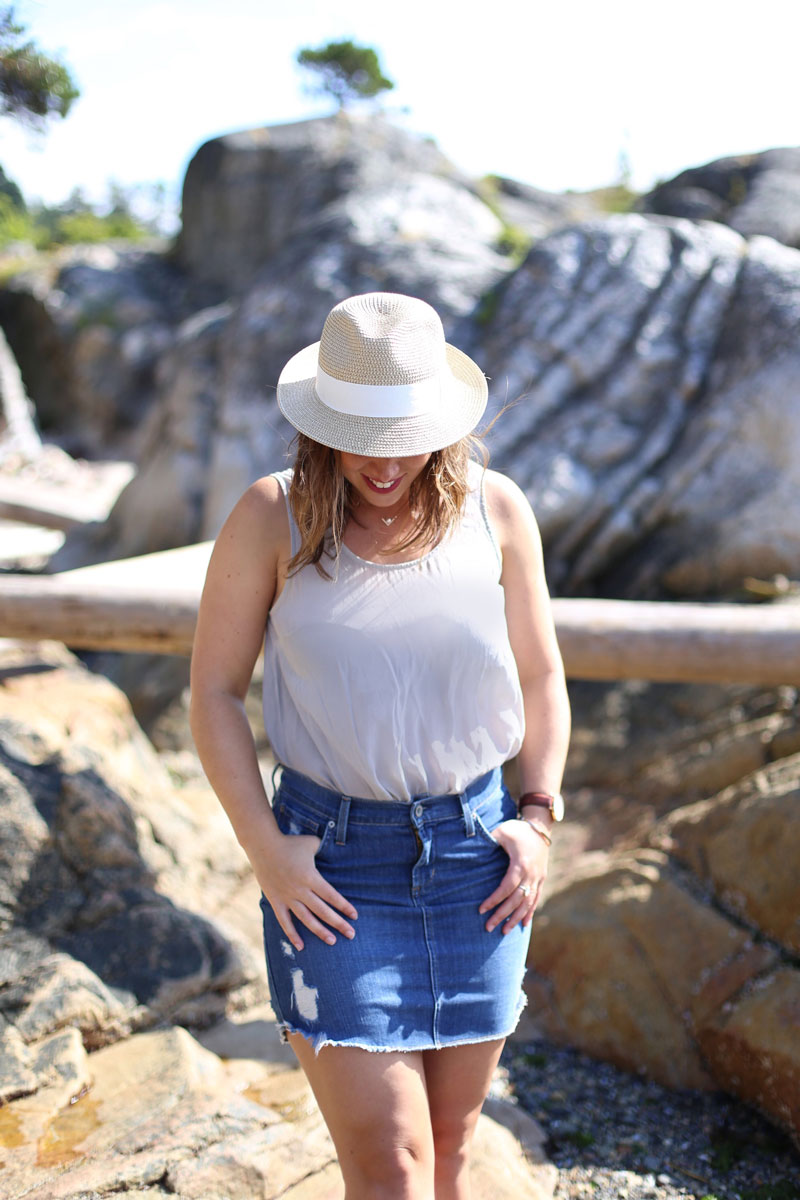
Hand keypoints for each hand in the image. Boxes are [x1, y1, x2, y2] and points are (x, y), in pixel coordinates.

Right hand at [252, 832, 357, 951]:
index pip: (331, 896)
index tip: (354, 916)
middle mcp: (300, 890)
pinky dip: (292, 934)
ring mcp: (287, 897)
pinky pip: (285, 921)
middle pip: (322, 911)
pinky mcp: (276, 901)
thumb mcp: (311, 843)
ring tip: (332, 941)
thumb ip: (324, 849)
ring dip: (320, 931)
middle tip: (351, 934)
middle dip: (338, 923)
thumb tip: (334, 850)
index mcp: (311, 877)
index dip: (344, 906)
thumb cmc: (290, 843)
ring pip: (306, 919)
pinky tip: (301, 946)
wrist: (262, 846)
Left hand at [478, 819, 549, 933]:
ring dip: (516, 918)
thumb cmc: (517, 829)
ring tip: (505, 931)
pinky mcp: (541, 879)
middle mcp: (532, 874)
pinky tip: (524, 924)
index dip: (494, 900)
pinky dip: (529, 912)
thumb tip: (471, 849)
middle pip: (517, 900)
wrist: (540, 827)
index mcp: (521, 864)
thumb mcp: (501, 832)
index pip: (507, 888)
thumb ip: (488, 841)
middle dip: (503, 915)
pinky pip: (536, 899)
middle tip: (489, 927)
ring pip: (528, 903)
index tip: (481, 909)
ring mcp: (538, 878)